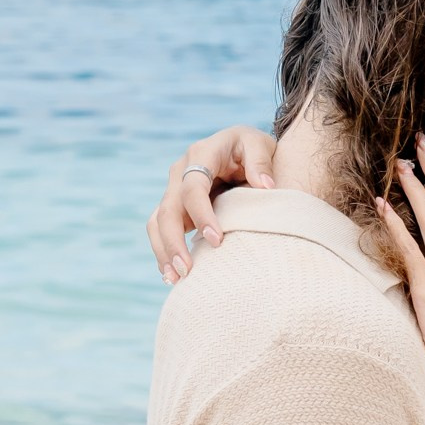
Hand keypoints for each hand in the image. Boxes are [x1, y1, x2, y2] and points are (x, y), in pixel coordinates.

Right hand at [146, 124, 276, 282]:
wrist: (241, 148)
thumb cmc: (252, 147)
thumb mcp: (260, 144)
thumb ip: (261, 162)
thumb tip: (266, 186)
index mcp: (201, 155)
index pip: (192, 188)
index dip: (201, 215)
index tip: (216, 240)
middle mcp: (180, 171)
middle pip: (168, 209)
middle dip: (173, 241)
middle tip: (186, 271)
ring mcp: (174, 189)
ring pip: (158, 222)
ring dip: (163, 251)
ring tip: (175, 280)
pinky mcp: (175, 205)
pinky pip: (161, 229)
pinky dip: (163, 251)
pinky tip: (170, 275)